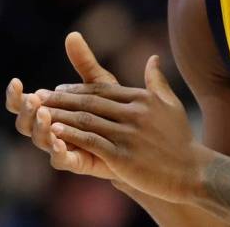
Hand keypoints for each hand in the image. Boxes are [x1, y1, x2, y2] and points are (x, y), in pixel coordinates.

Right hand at [5, 32, 117, 179]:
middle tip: (32, 100)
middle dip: (25, 111)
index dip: (16, 95)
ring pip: (40, 141)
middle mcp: (53, 129)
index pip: (25, 102)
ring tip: (43, 114)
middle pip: (25, 124)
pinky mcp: (78, 162)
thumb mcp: (100, 84)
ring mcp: (64, 146)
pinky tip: (59, 140)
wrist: (141, 139)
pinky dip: (57, 150)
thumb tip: (72, 34)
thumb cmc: (116, 111)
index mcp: (53, 111)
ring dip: (39, 128)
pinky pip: (61, 159)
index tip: (16, 82)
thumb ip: (85, 63)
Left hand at [40, 55, 205, 203]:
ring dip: (60, 115)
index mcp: (143, 99)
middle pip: (90, 102)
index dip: (77, 89)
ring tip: (40, 113)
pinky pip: (91, 141)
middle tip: (39, 97)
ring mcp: (128, 134)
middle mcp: (135, 113)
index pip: (103, 89)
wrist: (191, 171)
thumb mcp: (171, 104)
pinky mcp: (123, 155)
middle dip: (61, 99)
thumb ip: (157, 81)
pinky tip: (56, 132)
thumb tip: (153, 58)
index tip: (57, 89)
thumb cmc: (180, 138)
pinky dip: (72, 135)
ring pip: (87, 120)